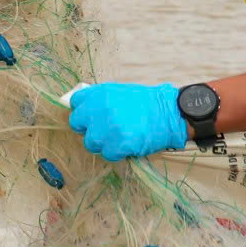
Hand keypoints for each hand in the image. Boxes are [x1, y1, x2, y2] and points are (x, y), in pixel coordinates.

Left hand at [66, 82, 187, 159]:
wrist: (170, 112)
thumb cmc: (146, 103)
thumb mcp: (119, 92)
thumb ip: (99, 100)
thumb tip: (83, 108)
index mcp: (99, 94)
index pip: (75, 103)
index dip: (83, 111)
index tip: (91, 116)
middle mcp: (99, 109)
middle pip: (77, 124)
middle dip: (89, 128)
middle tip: (104, 130)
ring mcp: (108, 127)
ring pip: (90, 142)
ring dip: (102, 143)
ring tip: (118, 138)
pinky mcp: (118, 144)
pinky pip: (107, 154)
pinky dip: (116, 153)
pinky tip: (127, 145)